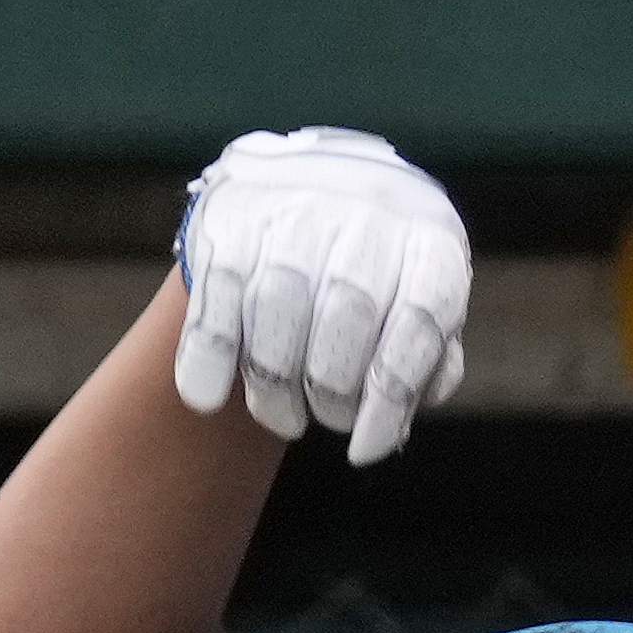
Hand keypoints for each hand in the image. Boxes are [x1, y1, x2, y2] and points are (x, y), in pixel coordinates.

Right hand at [173, 127, 471, 463]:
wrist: (315, 181)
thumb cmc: (383, 271)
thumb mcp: (422, 302)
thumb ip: (428, 357)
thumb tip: (408, 408)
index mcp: (428, 240)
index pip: (418, 322)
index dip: (389, 399)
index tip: (364, 450)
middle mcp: (365, 215)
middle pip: (345, 315)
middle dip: (330, 392)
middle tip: (323, 421)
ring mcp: (294, 211)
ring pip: (276, 307)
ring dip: (273, 385)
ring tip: (282, 417)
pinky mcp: (231, 219)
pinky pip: (215, 295)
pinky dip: (206, 356)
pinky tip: (205, 398)